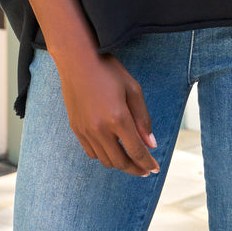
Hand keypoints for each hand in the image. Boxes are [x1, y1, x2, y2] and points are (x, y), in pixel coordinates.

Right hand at [55, 49, 159, 176]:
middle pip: (120, 161)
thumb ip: (143, 119)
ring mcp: (86, 131)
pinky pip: (91, 153)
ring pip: (105, 160)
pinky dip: (104, 156)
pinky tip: (112, 150)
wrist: (77, 60)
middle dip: (135, 169)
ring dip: (120, 164)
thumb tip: (151, 144)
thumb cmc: (108, 70)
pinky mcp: (76, 129)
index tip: (155, 169)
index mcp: (118, 118)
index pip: (136, 151)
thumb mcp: (133, 89)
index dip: (147, 163)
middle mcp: (100, 129)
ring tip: (130, 160)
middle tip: (145, 169)